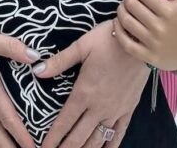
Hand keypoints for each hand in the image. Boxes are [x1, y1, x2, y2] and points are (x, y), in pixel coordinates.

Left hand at [34, 20, 148, 147]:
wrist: (140, 40)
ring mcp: (115, 110)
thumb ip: (59, 61)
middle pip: (78, 137)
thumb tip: (36, 70)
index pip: (64, 122)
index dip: (52, 138)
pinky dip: (111, 146)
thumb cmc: (109, 40)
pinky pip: (119, 133)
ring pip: (98, 140)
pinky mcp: (129, 109)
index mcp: (83, 92)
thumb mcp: (82, 45)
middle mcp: (98, 107)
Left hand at [115, 0, 176, 76]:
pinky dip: (117, 30)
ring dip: (120, 10)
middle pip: (132, 6)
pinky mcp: (147, 57)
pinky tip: (118, 22)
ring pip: (126, 22)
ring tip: (123, 6)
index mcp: (169, 11)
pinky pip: (125, 42)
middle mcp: (160, 27)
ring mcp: (153, 43)